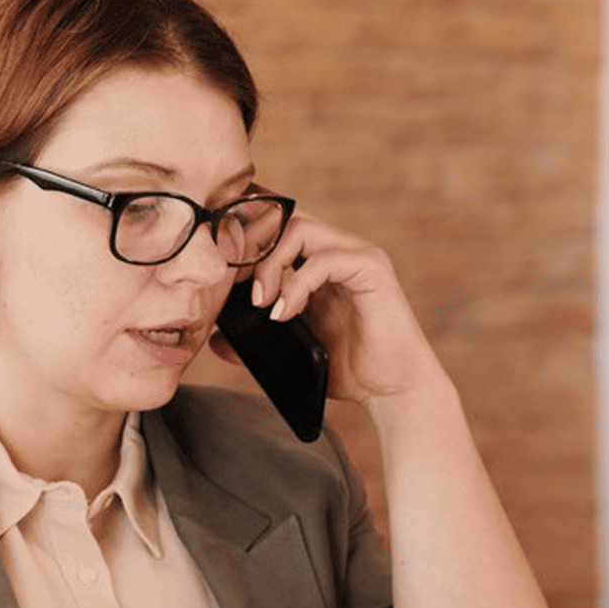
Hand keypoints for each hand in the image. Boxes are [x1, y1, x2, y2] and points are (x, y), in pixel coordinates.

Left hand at [233, 213, 444, 404]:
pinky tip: (283, 314)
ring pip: (300, 229)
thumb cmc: (348, 368)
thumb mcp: (291, 350)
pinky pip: (323, 261)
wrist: (391, 389)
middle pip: (283, 218)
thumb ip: (256, 339)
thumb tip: (217, 339)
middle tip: (236, 287)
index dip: (246, 241)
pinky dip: (295, 286)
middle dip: (251, 247)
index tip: (222, 276)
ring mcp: (357, 255)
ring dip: (269, 263)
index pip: (277, 227)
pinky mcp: (372, 269)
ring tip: (260, 303)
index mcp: (319, 261)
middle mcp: (338, 250)